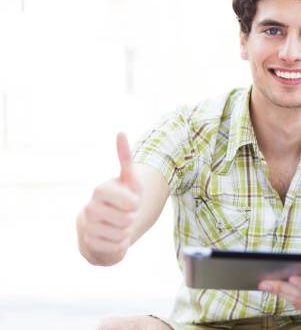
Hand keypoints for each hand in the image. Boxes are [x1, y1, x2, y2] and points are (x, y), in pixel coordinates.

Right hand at [79, 132, 140, 263]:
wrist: (111, 228)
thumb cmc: (124, 201)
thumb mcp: (130, 181)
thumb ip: (125, 158)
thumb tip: (120, 132)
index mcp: (100, 190)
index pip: (122, 197)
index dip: (132, 202)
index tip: (133, 202)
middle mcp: (90, 207)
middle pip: (125, 218)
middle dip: (132, 219)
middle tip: (127, 216)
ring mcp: (87, 226)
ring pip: (120, 233)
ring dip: (127, 232)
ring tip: (120, 227)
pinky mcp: (87, 244)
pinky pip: (115, 247)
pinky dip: (120, 245)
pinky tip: (114, 239)